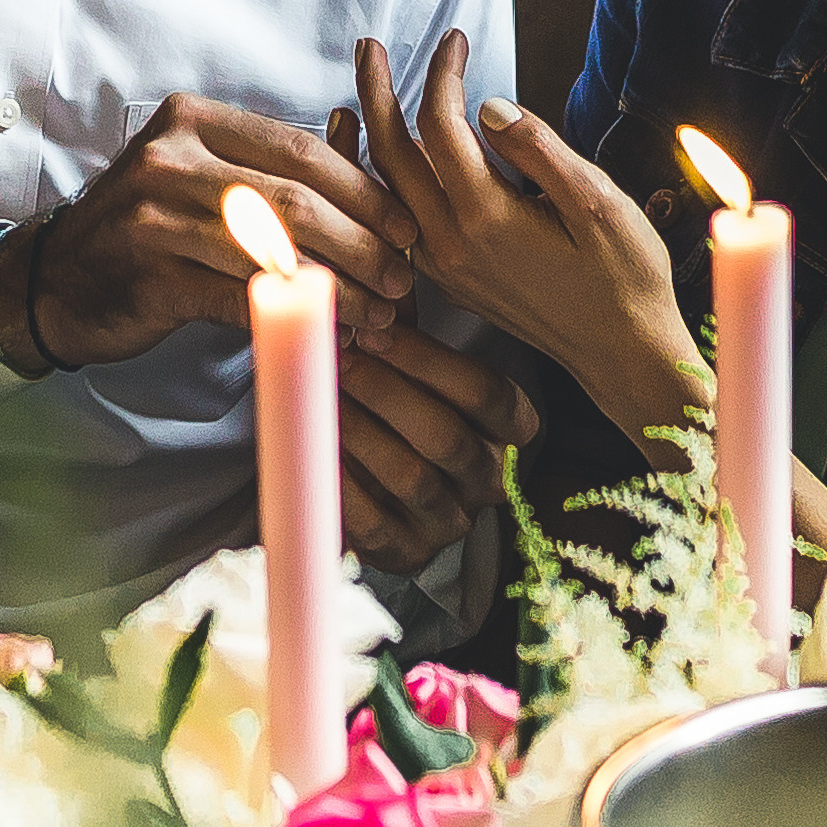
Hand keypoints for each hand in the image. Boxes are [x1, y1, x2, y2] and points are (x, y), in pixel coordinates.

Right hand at [0, 93, 417, 372]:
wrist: (56, 280)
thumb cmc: (147, 227)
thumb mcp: (202, 178)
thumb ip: (271, 176)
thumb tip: (373, 194)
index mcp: (195, 121)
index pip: (300, 150)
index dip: (364, 190)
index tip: (408, 227)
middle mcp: (171, 157)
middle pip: (294, 198)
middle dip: (362, 241)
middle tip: (404, 277)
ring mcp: (154, 214)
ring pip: (272, 250)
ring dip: (337, 286)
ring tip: (379, 314)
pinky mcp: (150, 274)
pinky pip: (237, 296)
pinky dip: (288, 316)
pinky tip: (324, 333)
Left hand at [336, 315, 540, 575]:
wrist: (392, 486)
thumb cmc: (406, 404)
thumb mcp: (419, 364)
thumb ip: (404, 329)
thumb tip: (370, 272)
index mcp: (512, 427)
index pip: (483, 391)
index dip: (425, 360)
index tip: (374, 331)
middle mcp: (491, 478)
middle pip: (446, 436)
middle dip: (386, 393)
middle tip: (340, 361)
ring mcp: (453, 521)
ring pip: (413, 478)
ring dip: (362, 434)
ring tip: (324, 400)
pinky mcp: (409, 554)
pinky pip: (377, 526)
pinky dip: (344, 487)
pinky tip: (315, 453)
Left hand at [353, 33, 708, 450]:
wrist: (624, 356)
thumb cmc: (625, 277)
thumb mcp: (598, 203)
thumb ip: (539, 150)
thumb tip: (487, 106)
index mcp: (486, 219)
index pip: (440, 126)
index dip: (442, 74)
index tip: (456, 39)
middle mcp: (451, 245)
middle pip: (391, 154)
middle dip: (378, 92)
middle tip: (369, 46)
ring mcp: (446, 267)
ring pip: (387, 189)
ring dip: (374, 133)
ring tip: (372, 88)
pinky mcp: (452, 279)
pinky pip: (399, 218)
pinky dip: (387, 176)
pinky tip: (395, 153)